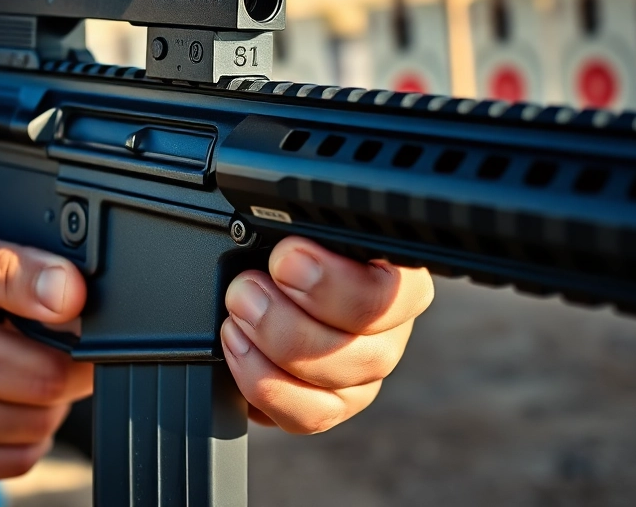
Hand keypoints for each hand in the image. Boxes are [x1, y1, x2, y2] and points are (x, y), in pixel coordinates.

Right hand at [0, 170, 91, 481]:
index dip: (48, 286)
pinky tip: (18, 411)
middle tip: (81, 347)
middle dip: (76, 360)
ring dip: (55, 401)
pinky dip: (29, 437)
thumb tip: (40, 195)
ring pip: (29, 418)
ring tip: (46, 376)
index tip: (76, 294)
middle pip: (33, 369)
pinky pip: (8, 458)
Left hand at [220, 237, 433, 433]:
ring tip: (235, 315)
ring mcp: (364, 371)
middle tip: (245, 289)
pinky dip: (265, 385)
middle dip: (289, 320)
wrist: (254, 281)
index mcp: (393, 271)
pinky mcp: (334, 403)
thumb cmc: (277, 245)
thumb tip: (285, 244)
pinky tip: (239, 350)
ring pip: (338, 383)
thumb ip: (299, 227)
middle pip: (368, 349)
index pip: (399, 291)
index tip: (284, 259)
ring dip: (272, 349)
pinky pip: (309, 415)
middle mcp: (390, 327)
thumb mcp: (289, 221)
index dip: (337, 284)